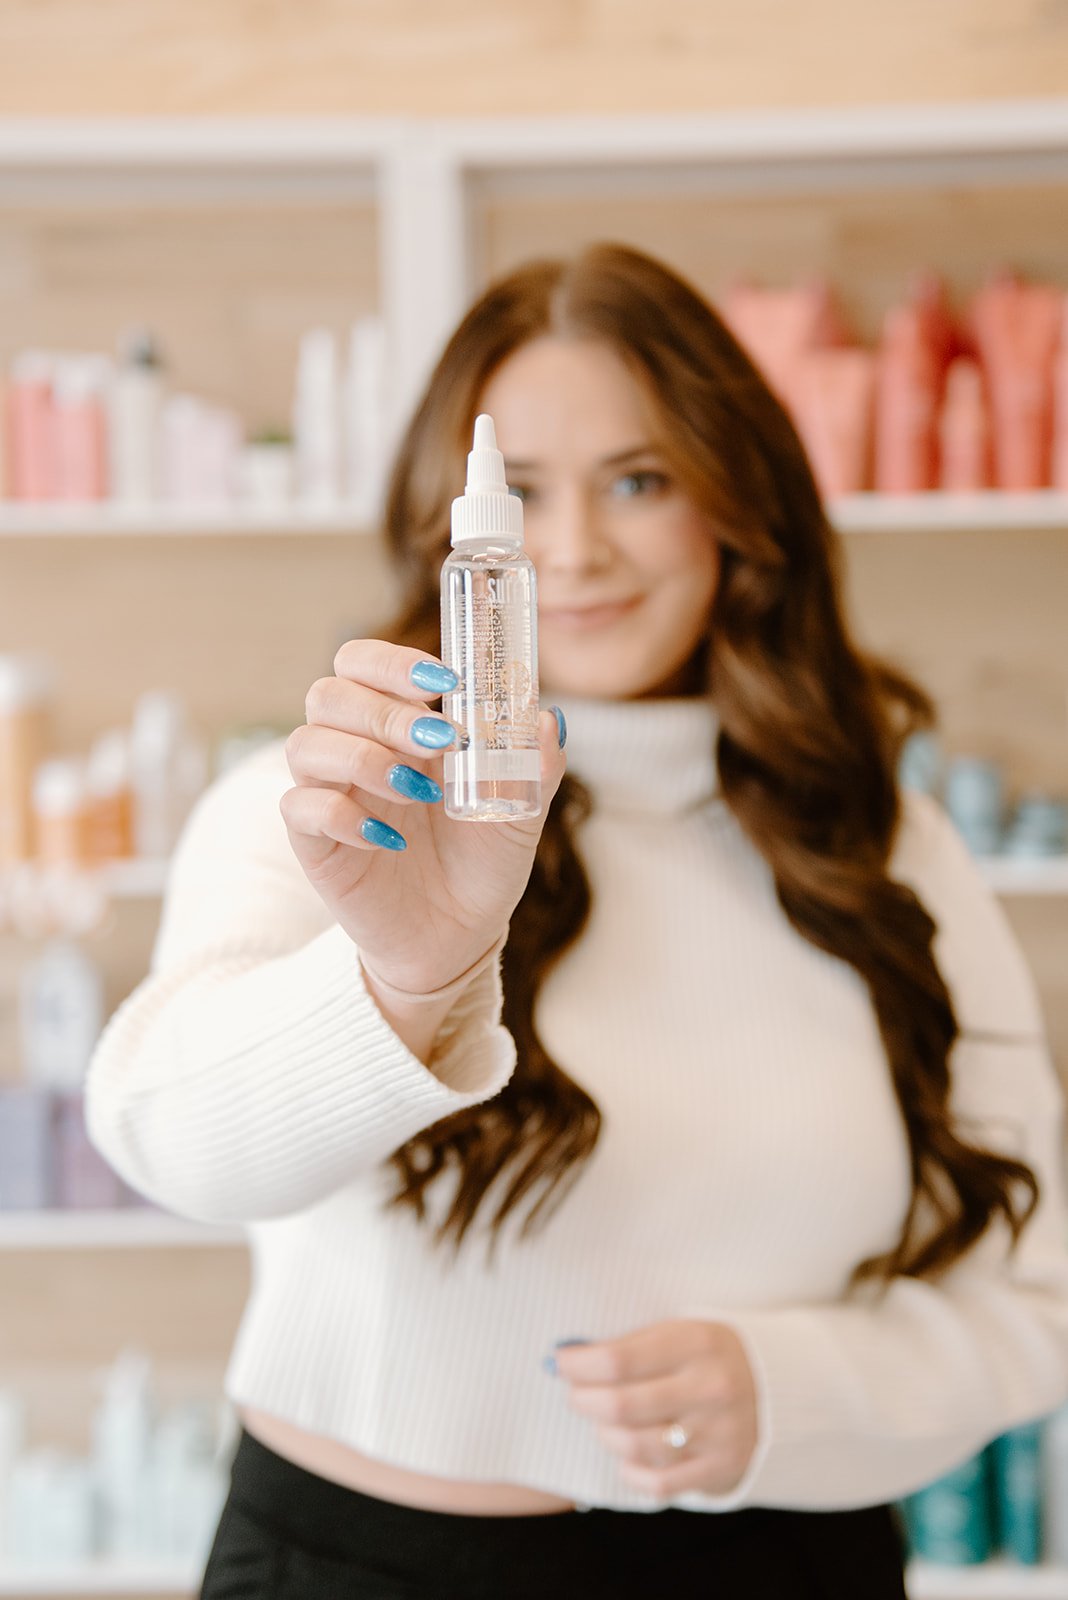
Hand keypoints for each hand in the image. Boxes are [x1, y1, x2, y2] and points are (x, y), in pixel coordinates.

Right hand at [280, 639, 566, 994]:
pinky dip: (341, 815)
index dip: (394, 661)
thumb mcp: (520, 814)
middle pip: (329, 693)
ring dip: (362, 757)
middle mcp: (355, 748)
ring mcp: (330, 792)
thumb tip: (547, 718)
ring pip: (306, 743)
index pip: (365, 663)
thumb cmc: (482, 862)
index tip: (445, 683)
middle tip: (440, 741)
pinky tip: (389, 839)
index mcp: (399, 725)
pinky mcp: (313, 841)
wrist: (460, 937)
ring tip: (420, 793)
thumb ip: (534, 766)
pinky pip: (299, 807)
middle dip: (384, 710)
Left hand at [553, 1318, 759, 1500]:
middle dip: (583, 1400)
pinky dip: (631, 1471)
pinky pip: (658, 1482)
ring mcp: (716, 1432)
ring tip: (603, 1422)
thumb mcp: (684, 1331)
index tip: (561, 1362)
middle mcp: (709, 1388)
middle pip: (620, 1404)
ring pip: (634, 1444)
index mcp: (697, 1342)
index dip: (578, 1364)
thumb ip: (633, 1344)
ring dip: (605, 1434)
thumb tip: (568, 1358)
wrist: (782, 1389)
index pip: (619, 1358)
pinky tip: (626, 1456)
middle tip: (575, 1394)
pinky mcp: (720, 1468)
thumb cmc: (712, 1356)